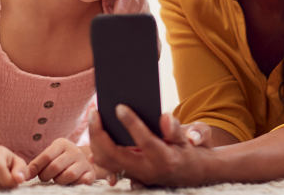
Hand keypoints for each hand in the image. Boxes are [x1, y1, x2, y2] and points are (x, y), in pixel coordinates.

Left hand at [27, 138, 98, 184]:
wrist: (83, 159)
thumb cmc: (61, 158)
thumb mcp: (50, 155)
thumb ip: (37, 163)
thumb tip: (24, 174)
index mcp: (62, 143)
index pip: (46, 156)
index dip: (36, 168)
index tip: (29, 175)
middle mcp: (75, 150)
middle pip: (55, 166)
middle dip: (46, 176)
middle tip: (45, 177)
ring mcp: (84, 162)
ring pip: (68, 175)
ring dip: (59, 181)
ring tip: (58, 178)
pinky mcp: (91, 172)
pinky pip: (82, 181)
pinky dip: (75, 183)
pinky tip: (70, 182)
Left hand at [88, 105, 213, 186]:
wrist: (189, 173)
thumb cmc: (188, 151)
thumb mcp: (188, 139)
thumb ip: (175, 129)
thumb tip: (165, 117)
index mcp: (164, 159)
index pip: (145, 141)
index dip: (131, 124)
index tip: (119, 107)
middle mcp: (147, 170)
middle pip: (114, 154)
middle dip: (99, 133)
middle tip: (94, 111)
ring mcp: (136, 175)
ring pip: (106, 161)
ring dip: (96, 140)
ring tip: (94, 118)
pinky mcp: (129, 175)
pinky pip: (107, 164)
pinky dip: (98, 150)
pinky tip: (95, 133)